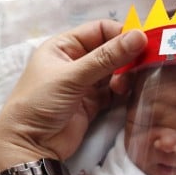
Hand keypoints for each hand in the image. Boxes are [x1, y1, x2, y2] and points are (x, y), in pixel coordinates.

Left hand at [0, 20, 147, 172]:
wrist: (30, 144)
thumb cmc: (41, 102)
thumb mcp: (72, 76)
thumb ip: (106, 58)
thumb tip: (139, 36)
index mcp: (64, 46)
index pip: (99, 30)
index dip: (121, 33)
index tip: (143, 41)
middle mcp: (75, 61)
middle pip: (110, 50)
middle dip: (127, 56)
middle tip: (144, 63)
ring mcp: (85, 83)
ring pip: (114, 71)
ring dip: (125, 75)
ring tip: (125, 84)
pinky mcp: (93, 104)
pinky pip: (114, 91)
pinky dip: (123, 91)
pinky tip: (127, 92)